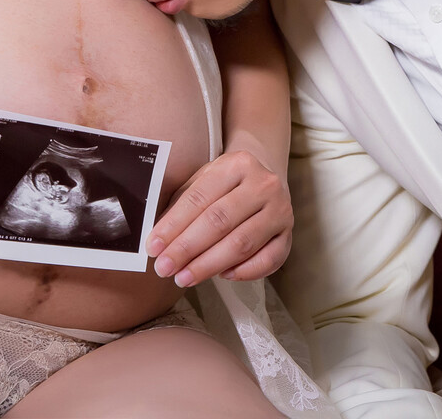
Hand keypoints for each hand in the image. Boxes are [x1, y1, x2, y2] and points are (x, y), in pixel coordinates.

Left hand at [148, 148, 293, 285]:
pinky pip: (268, 260)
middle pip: (220, 222)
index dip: (174, 225)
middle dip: (187, 249)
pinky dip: (245, 272)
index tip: (153, 247)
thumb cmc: (225, 185)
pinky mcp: (288, 235)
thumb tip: (158, 241)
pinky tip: (222, 276)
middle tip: (164, 269)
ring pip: (243, 243)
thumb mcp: (202, 181)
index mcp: (237, 164)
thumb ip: (181, 206)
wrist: (265, 178)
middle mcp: (264, 184)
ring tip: (184, 278)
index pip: (200, 198)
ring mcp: (281, 210)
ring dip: (209, 265)